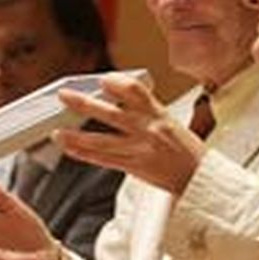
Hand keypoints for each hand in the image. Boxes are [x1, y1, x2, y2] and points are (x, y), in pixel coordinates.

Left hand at [54, 73, 203, 194]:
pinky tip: (70, 149)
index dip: (117, 83)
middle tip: (64, 96)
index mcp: (160, 114)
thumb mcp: (171, 122)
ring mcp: (141, 150)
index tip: (103, 80)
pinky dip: (84, 154)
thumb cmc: (186, 150)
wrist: (201, 179)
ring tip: (57, 132)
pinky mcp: (135, 168)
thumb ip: (145, 112)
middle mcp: (149, 130)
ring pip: (101, 141)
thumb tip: (115, 101)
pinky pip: (104, 160)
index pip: (136, 91)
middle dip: (84, 104)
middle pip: (111, 114)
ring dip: (76, 136)